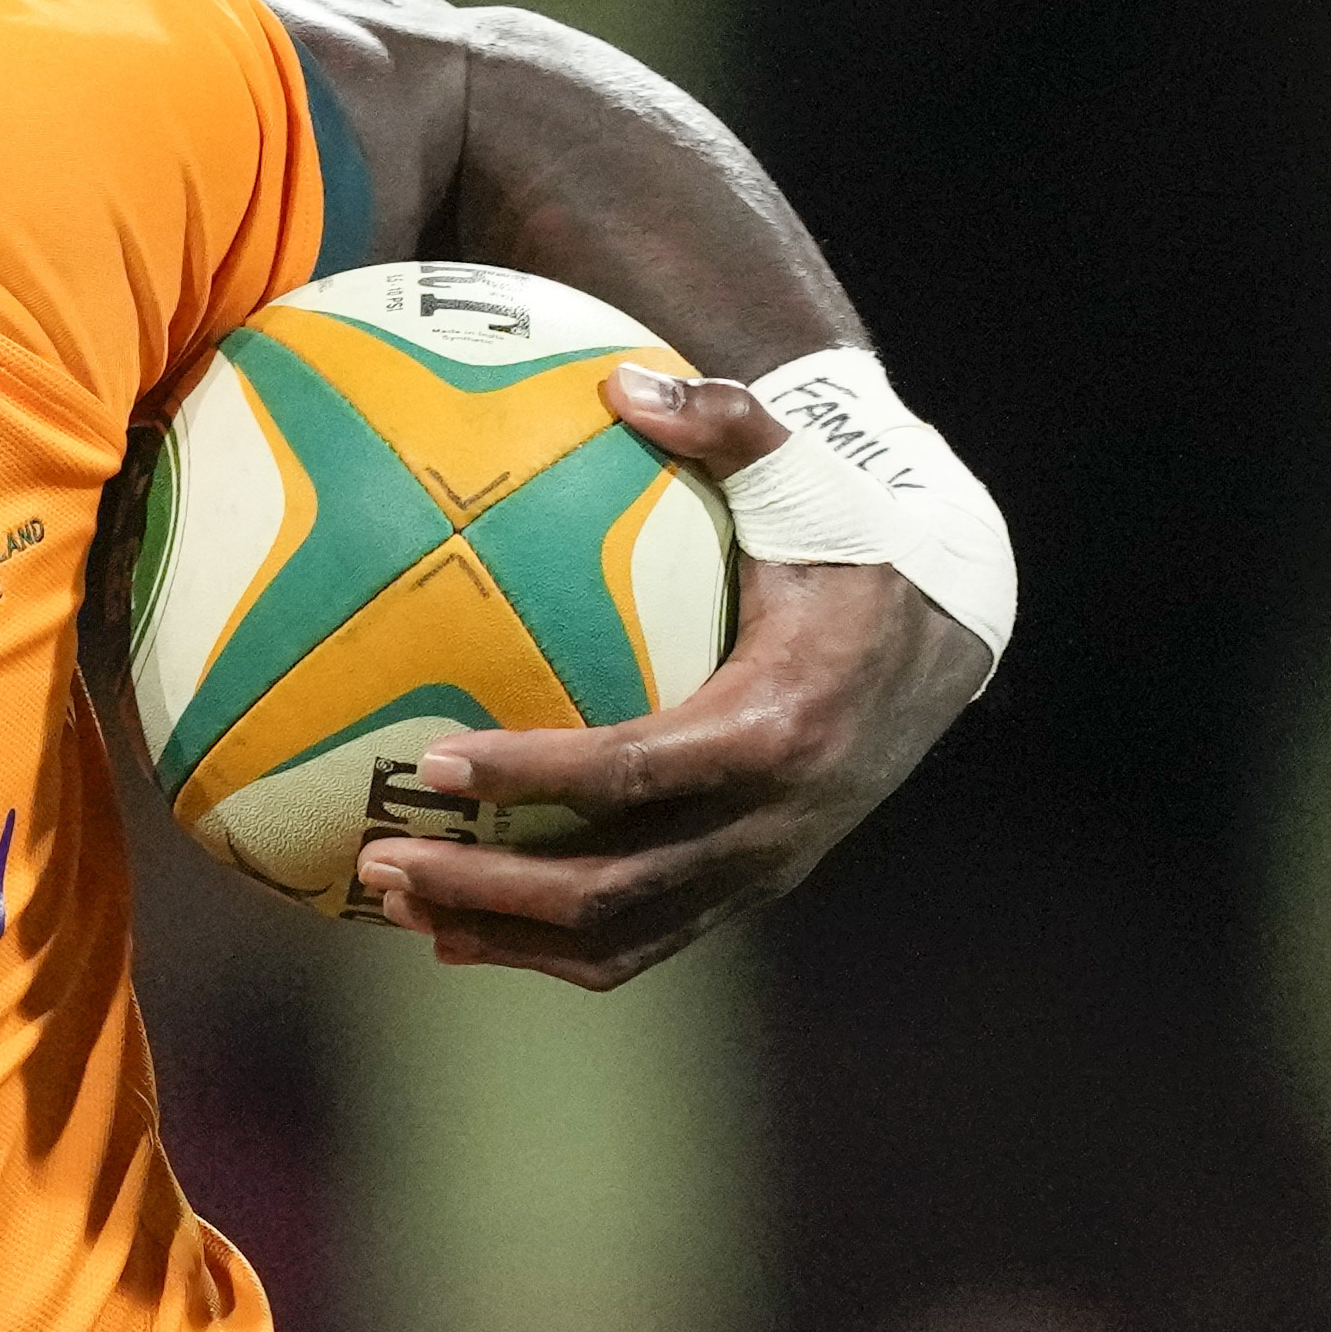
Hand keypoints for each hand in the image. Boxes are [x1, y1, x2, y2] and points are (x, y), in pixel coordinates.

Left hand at [357, 369, 991, 989]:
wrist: (951, 627)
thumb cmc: (857, 540)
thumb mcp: (809, 476)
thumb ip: (725, 423)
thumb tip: (618, 383)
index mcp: (778, 724)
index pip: (633, 769)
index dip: (530, 775)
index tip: (431, 764)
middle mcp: (773, 819)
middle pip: (614, 884)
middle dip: (490, 884)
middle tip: (379, 857)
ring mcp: (764, 866)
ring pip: (621, 935)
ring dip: (503, 931)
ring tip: (390, 903)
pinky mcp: (751, 885)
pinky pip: (644, 941)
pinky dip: (549, 949)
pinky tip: (456, 932)